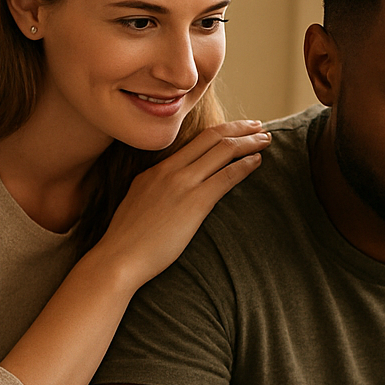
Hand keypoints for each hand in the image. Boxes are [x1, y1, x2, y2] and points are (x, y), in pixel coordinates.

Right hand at [92, 120, 269, 286]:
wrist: (118, 258)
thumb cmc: (127, 241)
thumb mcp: (139, 204)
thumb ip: (156, 191)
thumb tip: (172, 194)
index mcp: (155, 170)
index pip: (194, 142)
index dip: (220, 131)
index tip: (237, 129)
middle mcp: (169, 170)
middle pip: (211, 137)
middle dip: (239, 128)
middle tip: (259, 126)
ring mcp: (182, 184)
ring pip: (222, 151)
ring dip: (249, 143)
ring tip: (266, 140)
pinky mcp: (194, 202)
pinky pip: (226, 176)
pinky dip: (245, 165)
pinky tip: (257, 161)